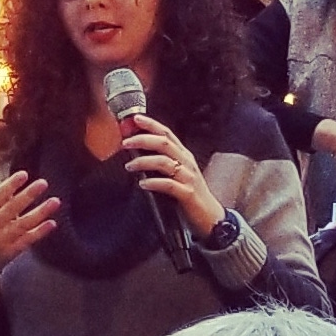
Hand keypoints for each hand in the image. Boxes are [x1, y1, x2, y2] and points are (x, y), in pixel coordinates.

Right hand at [0, 161, 58, 292]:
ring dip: (40, 212)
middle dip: (28, 195)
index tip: (23, 174)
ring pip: (23, 224)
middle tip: (43, 183)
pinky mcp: (10, 252)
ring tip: (55, 201)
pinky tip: (52, 223)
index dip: (10, 185)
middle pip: (11, 208)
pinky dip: (40, 232)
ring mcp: (1, 240)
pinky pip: (27, 240)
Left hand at [126, 115, 224, 236]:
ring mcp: (189, 178)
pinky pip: (169, 185)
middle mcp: (187, 163)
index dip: (151, 124)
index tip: (134, 118)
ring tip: (129, 166)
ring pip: (165, 162)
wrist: (210, 217)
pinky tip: (142, 184)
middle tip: (125, 143)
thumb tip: (135, 150)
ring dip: (144, 161)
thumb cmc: (189, 192)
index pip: (167, 134)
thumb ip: (160, 160)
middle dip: (142, 140)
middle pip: (164, 143)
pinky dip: (154, 182)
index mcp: (183, 155)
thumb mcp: (177, 172)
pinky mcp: (188, 194)